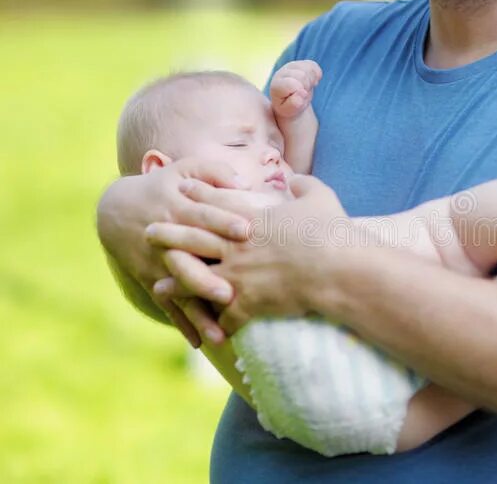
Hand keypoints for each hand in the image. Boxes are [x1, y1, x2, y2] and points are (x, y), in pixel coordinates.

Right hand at [97, 157, 250, 345]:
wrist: (116, 209)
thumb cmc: (164, 185)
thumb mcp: (185, 169)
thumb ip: (215, 172)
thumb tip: (246, 183)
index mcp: (178, 207)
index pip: (203, 214)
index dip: (223, 221)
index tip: (247, 230)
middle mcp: (167, 239)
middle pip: (187, 259)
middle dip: (207, 277)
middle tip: (230, 294)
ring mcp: (158, 264)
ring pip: (179, 291)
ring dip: (197, 313)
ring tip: (219, 335)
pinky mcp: (152, 282)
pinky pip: (168, 305)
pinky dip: (182, 324)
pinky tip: (199, 343)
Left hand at [146, 175, 349, 334]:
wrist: (335, 269)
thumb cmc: (330, 231)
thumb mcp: (320, 198)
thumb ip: (305, 186)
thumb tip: (298, 179)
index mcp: (252, 219)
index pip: (217, 203)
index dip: (198, 195)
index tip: (181, 189)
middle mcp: (237, 245)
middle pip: (193, 238)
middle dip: (168, 235)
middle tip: (148, 231)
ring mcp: (238, 275)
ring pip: (196, 280)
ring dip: (175, 284)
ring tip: (156, 286)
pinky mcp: (246, 303)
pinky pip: (222, 316)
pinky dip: (212, 324)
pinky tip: (204, 330)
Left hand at [269, 60, 322, 119]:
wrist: (290, 101)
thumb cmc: (288, 107)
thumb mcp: (289, 110)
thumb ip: (294, 104)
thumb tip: (302, 92)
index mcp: (277, 85)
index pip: (294, 84)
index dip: (301, 93)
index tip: (299, 99)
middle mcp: (281, 72)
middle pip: (303, 75)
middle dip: (306, 86)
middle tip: (303, 94)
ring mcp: (290, 66)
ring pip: (309, 69)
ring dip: (311, 81)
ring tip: (306, 88)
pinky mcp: (299, 63)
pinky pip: (313, 65)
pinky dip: (316, 74)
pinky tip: (311, 82)